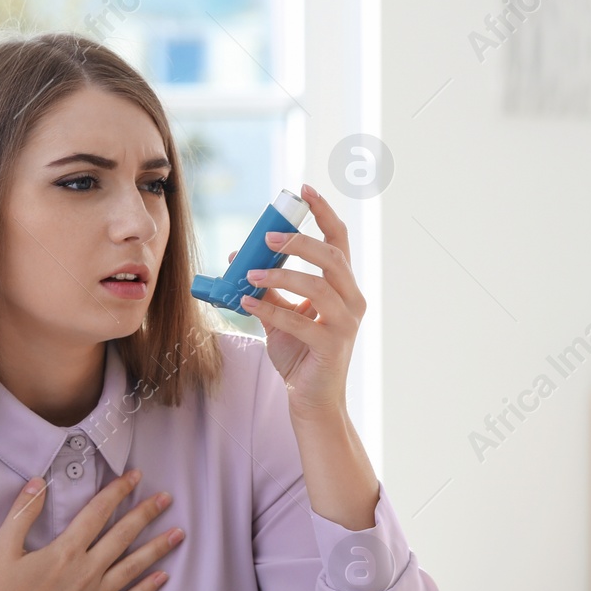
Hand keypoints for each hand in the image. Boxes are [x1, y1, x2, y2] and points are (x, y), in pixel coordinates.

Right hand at [0, 469, 183, 590]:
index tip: (134, 477)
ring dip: (157, 549)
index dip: (117, 492)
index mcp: (65, 552)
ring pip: (133, 568)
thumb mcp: (1, 548)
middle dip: (146, 514)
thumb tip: (37, 482)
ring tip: (178, 534)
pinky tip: (162, 578)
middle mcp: (85, 573)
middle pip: (123, 536)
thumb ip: (22, 513)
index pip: (98, 513)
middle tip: (167, 498)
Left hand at [229, 183, 364, 418]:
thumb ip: (268, 289)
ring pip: (318, 286)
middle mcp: (351, 300)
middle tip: (265, 238)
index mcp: (343, 287)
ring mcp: (346, 324)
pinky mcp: (332, 346)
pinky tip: (246, 303)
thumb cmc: (301, 356)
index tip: (303, 189)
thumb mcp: (282, 316)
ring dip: (282, 276)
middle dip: (298, 243)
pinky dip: (271, 310)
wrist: (312, 401)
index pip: (338, 240)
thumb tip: (239, 259)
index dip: (323, 212)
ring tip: (250, 275)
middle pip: (331, 257)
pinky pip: (301, 321)